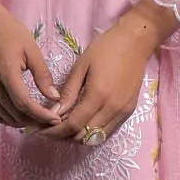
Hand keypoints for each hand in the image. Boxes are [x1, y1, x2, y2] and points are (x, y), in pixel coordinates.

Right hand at [0, 5, 61, 128]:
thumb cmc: (11, 34)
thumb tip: (55, 98)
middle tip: (51, 120)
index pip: (24, 103)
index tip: (55, 119)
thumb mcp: (32, 50)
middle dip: (35, 121)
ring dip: (24, 122)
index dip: (41, 115)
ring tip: (40, 119)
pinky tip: (23, 116)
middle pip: (15, 113)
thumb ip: (43, 75)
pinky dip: (10, 119)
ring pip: (6, 117)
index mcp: (6, 72)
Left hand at [41, 11, 161, 142]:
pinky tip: (84, 121)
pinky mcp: (129, 111)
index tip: (42, 131)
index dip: (56, 131)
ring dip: (79, 136)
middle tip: (51, 128)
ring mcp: (123, 112)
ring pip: (97, 138)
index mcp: (98, 95)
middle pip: (84, 136)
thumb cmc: (106, 48)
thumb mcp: (82, 65)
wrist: (136, 41)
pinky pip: (108, 130)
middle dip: (65, 136)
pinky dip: (93, 131)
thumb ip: (69, 91)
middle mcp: (112, 108)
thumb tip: (55, 112)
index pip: (73, 125)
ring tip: (66, 126)